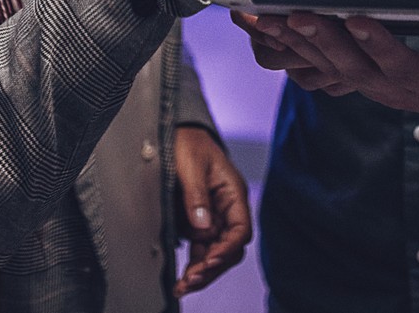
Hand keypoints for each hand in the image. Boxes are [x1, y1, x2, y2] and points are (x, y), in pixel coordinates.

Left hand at [171, 125, 251, 295]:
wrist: (177, 133)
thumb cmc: (189, 143)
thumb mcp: (191, 165)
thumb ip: (196, 195)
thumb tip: (202, 226)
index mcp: (233, 193)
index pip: (240, 229)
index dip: (228, 248)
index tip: (211, 259)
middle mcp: (227, 209)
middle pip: (228, 247)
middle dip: (212, 267)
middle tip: (191, 280)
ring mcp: (213, 216)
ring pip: (214, 252)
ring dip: (202, 270)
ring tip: (183, 285)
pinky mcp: (198, 221)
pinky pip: (201, 247)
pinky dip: (194, 262)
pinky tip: (183, 276)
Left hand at [253, 11, 418, 127]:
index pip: (399, 66)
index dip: (377, 44)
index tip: (356, 17)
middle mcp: (396, 90)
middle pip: (351, 66)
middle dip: (322, 39)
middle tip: (292, 12)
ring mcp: (376, 84)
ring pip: (328, 64)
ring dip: (296, 40)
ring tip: (263, 12)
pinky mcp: (364, 74)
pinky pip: (321, 60)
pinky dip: (293, 41)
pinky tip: (265, 18)